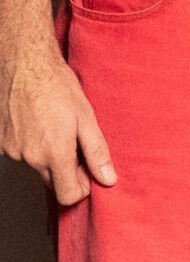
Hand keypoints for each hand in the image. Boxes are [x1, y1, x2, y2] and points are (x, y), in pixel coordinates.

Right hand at [1, 40, 116, 205]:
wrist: (25, 65)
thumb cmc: (57, 86)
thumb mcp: (87, 118)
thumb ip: (97, 153)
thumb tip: (108, 179)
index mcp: (54, 155)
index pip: (68, 195)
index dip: (82, 187)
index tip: (88, 172)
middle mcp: (29, 158)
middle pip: (53, 181)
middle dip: (67, 170)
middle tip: (76, 143)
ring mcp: (12, 151)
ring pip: (37, 166)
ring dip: (49, 155)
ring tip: (56, 126)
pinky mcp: (0, 142)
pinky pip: (21, 153)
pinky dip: (32, 145)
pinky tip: (39, 123)